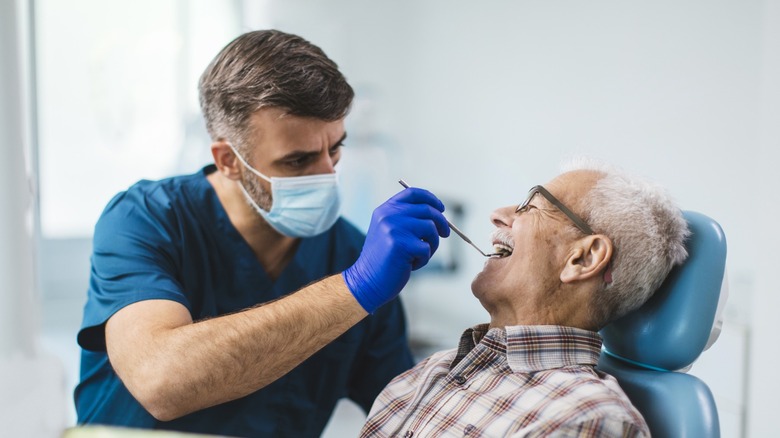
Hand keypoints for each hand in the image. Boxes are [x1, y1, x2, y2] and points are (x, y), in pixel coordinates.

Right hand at [343, 187, 450, 312]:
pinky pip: (426, 248)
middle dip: (441, 222)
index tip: (440, 208)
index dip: (430, 198)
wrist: (367, 281)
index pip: (412, 193)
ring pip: (431, 228)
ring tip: (420, 255)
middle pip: (427, 209)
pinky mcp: (401, 245)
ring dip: (432, 244)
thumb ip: (408, 219)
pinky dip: (424, 259)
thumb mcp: (390, 231)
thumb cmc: (384, 259)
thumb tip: (439, 214)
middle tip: (444, 234)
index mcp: (385, 209)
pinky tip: (411, 265)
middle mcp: (389, 215)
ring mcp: (394, 229)